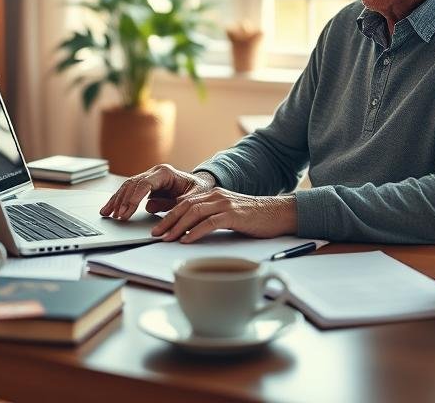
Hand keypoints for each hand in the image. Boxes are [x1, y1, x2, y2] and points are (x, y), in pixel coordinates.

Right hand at [99, 164, 215, 219]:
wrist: (199, 185)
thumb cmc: (198, 190)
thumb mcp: (195, 197)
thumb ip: (179, 203)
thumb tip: (156, 208)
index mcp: (165, 173)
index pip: (145, 183)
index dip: (134, 198)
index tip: (127, 211)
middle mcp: (154, 172)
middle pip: (133, 184)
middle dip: (123, 201)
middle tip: (117, 217)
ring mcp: (149, 178)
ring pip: (127, 187)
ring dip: (117, 200)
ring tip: (107, 214)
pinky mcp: (145, 185)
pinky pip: (129, 191)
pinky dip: (119, 200)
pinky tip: (110, 209)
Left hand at [151, 187, 297, 242]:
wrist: (278, 213)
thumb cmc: (254, 217)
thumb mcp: (228, 213)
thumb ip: (211, 216)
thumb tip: (190, 228)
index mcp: (214, 194)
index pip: (185, 203)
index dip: (169, 215)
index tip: (158, 228)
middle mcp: (217, 196)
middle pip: (185, 207)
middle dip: (168, 221)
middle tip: (156, 234)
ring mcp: (225, 204)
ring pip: (194, 213)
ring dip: (178, 227)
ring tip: (167, 239)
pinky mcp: (234, 215)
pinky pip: (210, 223)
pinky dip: (195, 232)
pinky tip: (187, 240)